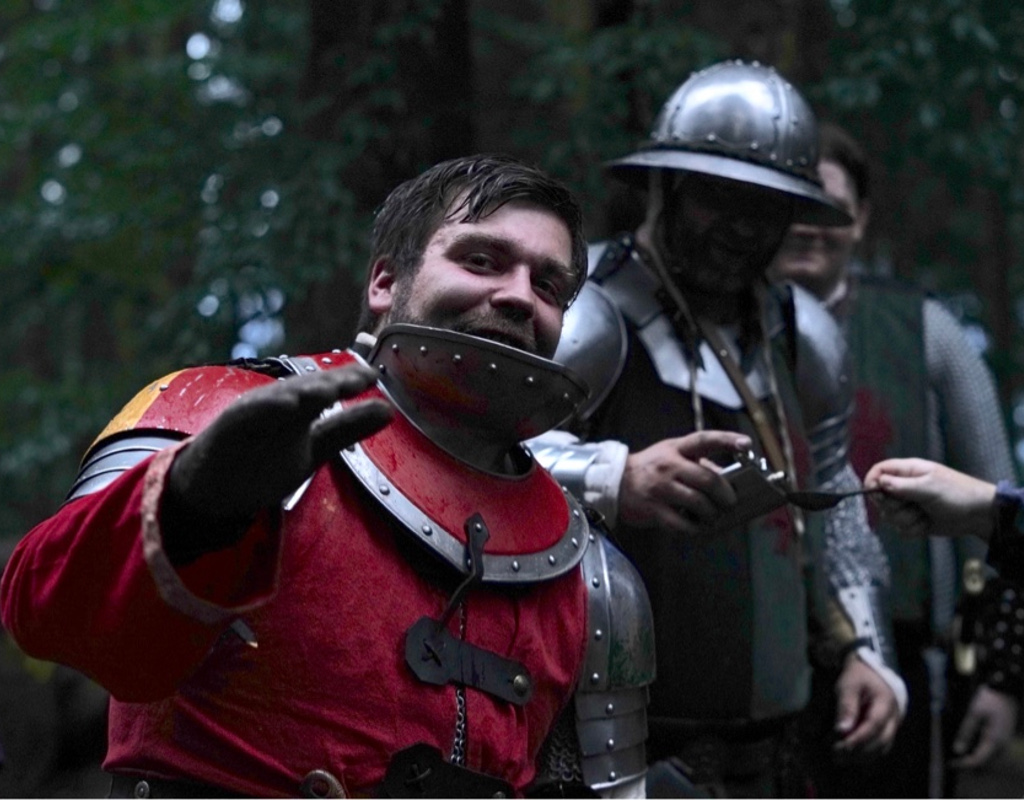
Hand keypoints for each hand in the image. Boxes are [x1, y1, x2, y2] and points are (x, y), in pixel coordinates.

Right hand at [168, 364, 393, 519]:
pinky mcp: (227, 430)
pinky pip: (247, 416)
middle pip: (307, 388)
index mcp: (299, 407)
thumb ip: (347, 428)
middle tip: (360, 378)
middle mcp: (276, 405)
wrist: (210, 489)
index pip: (328, 388)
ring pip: (280, 397)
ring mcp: (251, 415)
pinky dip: (265, 409)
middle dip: (333, 382)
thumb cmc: (262, 463)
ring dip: (304, 391)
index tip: (375, 376)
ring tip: (329, 389)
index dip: (350, 380)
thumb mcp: (314, 447)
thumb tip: (387, 410)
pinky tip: (286, 405)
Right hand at [618, 431, 751, 533]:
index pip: (704, 439)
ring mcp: (660, 488)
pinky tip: (699, 527)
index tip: (746, 444)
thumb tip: (729, 479)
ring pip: (698, 503)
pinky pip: (682, 524)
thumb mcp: (672, 455)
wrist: (615, 482)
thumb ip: (699, 464)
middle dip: (725, 494)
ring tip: (714, 516)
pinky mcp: (654, 510)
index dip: (727, 440)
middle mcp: (669, 466)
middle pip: (707, 479)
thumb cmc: (651, 468)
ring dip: (712, 513)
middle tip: (731, 502)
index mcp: (676, 448)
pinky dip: (696, 528)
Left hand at [832, 655, 900, 758]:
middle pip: (881, 741)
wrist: (871, 671)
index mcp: (885, 703)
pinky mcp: (888, 731)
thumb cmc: (858, 677)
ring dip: (863, 757)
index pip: (874, 725)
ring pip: (882, 748)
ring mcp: (893, 725)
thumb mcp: (848, 685)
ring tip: (841, 758)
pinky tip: (851, 757)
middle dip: (859, 752)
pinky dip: (867, 755)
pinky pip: (881, 747)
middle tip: (837, 756)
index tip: (841, 747)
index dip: (858, 739)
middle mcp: (894, 718)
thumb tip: (841, 730)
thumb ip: (846, 706)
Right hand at [863, 458, 996, 541]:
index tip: (876, 495)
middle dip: (893, 507)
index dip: (872, 482)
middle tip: (911, 505)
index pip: (878, 471)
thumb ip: (902, 486)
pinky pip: (900, 529)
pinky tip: (927, 524)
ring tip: (924, 515)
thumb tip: (878, 482)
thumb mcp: (929, 487)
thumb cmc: (957, 494)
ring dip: (906, 520)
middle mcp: (904, 487)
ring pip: (889, 516)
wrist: (979, 515)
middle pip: (880, 498)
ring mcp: (909, 505)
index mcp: (907, 472)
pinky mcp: (914, 521)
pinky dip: (913, 529)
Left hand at [950, 686, 1018, 768]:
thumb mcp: (974, 714)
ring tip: (957, 754)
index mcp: (994, 741)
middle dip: (968, 764)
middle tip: (951, 760)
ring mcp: (1003, 742)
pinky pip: (990, 751)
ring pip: (988, 758)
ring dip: (973, 758)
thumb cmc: (989, 700)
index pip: (978, 761)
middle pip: (984, 763)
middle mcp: (1001, 746)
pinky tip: (968, 746)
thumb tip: (958, 751)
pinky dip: (979, 751)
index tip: (950, 764)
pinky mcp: (1002, 737)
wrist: (1006, 690)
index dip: (963, 765)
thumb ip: (966, 732)